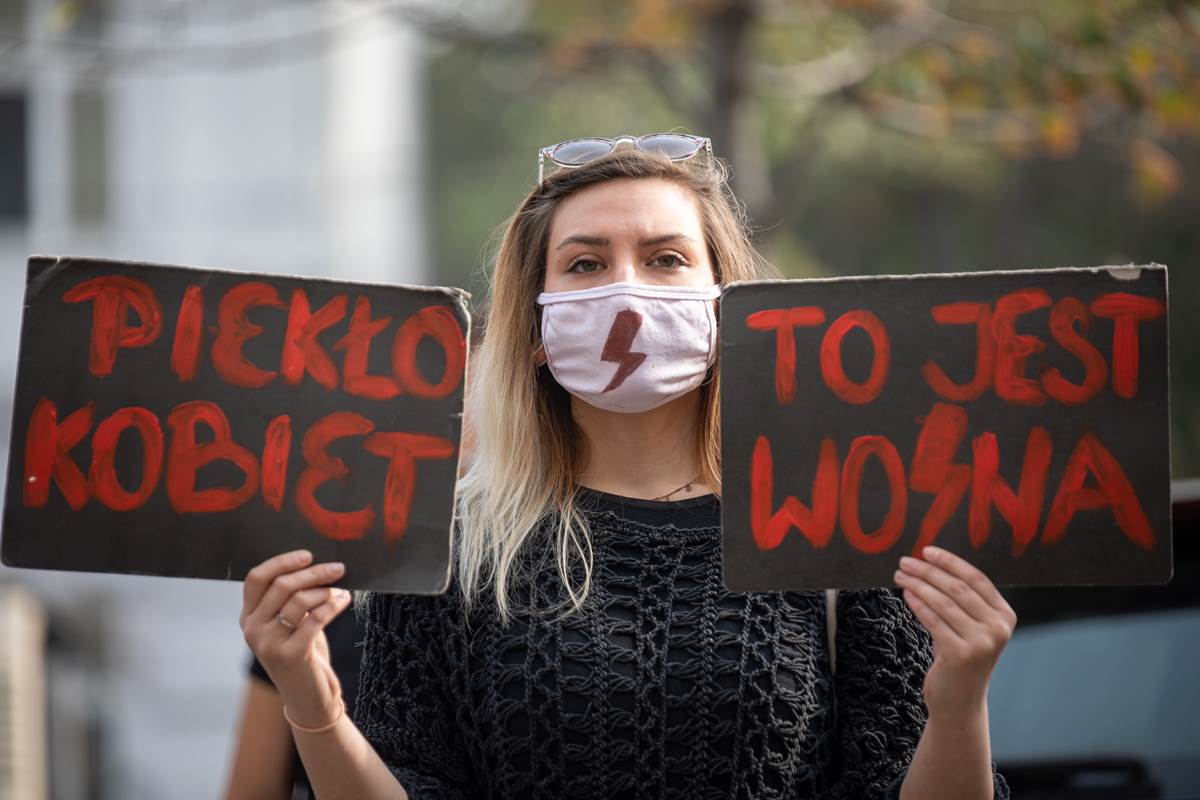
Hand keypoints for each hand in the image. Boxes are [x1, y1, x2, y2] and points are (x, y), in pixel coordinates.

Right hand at [239, 549, 353, 728]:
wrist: (308, 698)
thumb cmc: (302, 655)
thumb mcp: (288, 625)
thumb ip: (290, 599)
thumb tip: (315, 566)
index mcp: (249, 617)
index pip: (256, 578)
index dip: (282, 561)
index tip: (307, 555)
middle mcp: (253, 629)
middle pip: (281, 585)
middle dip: (313, 572)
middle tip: (338, 568)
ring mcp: (268, 644)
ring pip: (299, 600)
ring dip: (326, 590)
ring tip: (340, 591)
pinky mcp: (290, 655)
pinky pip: (315, 618)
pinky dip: (333, 604)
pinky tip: (344, 600)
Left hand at [893, 545, 1016, 721]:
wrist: (960, 701)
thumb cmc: (960, 656)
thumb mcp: (971, 626)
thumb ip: (962, 600)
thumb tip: (930, 563)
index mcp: (1005, 615)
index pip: (976, 578)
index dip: (950, 562)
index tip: (927, 550)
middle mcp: (999, 628)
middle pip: (958, 588)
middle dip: (928, 571)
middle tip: (905, 562)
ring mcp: (982, 643)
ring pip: (943, 602)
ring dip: (918, 585)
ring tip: (900, 576)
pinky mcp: (961, 655)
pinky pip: (933, 620)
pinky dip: (917, 604)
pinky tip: (906, 595)